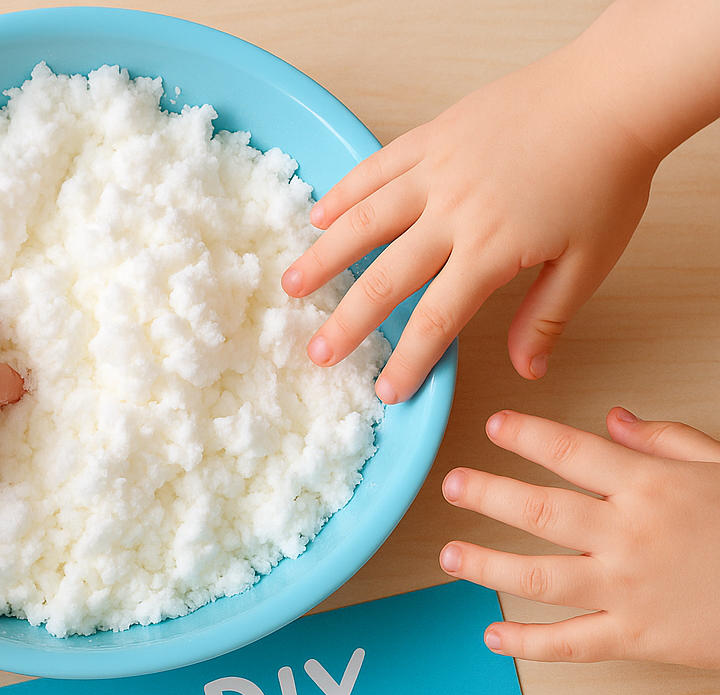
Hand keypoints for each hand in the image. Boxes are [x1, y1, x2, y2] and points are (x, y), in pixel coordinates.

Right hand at [281, 36, 656, 403]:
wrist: (613, 93)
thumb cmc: (606, 176)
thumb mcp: (588, 260)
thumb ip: (547, 318)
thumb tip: (528, 371)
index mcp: (491, 250)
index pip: (437, 320)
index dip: (408, 361)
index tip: (386, 392)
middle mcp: (453, 213)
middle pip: (385, 279)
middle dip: (347, 323)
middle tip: (317, 354)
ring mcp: (438, 170)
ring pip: (364, 221)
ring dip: (323, 257)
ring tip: (291, 286)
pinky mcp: (434, 136)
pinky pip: (376, 167)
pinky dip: (344, 192)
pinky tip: (319, 216)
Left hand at [438, 408, 719, 668]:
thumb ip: (665, 442)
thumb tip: (611, 419)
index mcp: (651, 487)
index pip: (572, 453)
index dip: (526, 436)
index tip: (493, 426)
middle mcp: (630, 535)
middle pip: (540, 511)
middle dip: (487, 495)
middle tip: (450, 484)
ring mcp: (628, 589)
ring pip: (540, 577)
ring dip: (486, 566)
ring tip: (449, 556)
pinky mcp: (636, 637)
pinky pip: (571, 644)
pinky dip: (527, 645)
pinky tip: (491, 637)